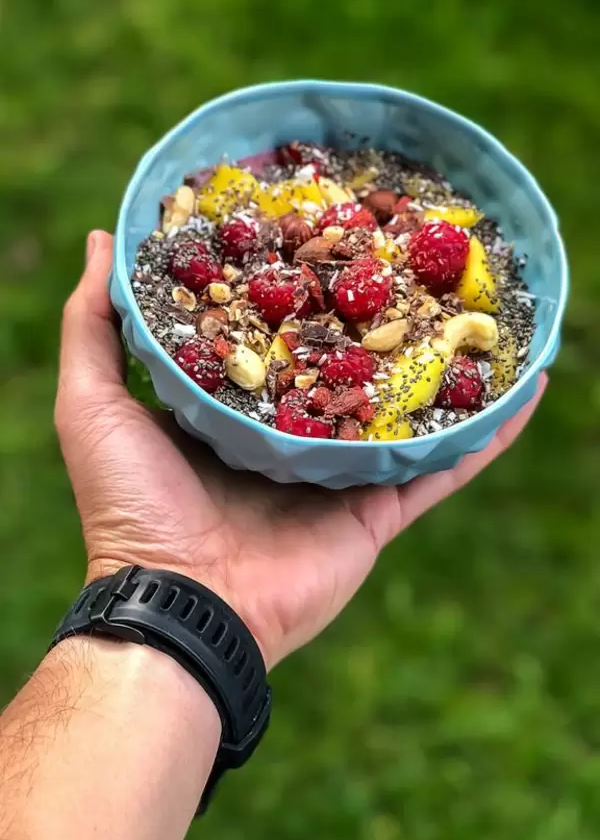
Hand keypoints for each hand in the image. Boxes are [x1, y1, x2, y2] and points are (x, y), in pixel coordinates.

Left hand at [55, 231, 545, 667]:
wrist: (179, 603)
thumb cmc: (129, 505)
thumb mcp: (93, 402)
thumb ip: (96, 324)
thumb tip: (102, 239)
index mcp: (228, 414)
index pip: (272, 338)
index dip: (297, 290)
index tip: (321, 235)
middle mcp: (288, 442)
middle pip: (345, 370)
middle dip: (379, 321)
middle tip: (415, 260)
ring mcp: (337, 479)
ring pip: (402, 413)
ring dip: (445, 369)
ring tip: (485, 313)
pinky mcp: (377, 514)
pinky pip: (442, 468)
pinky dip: (486, 433)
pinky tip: (526, 386)